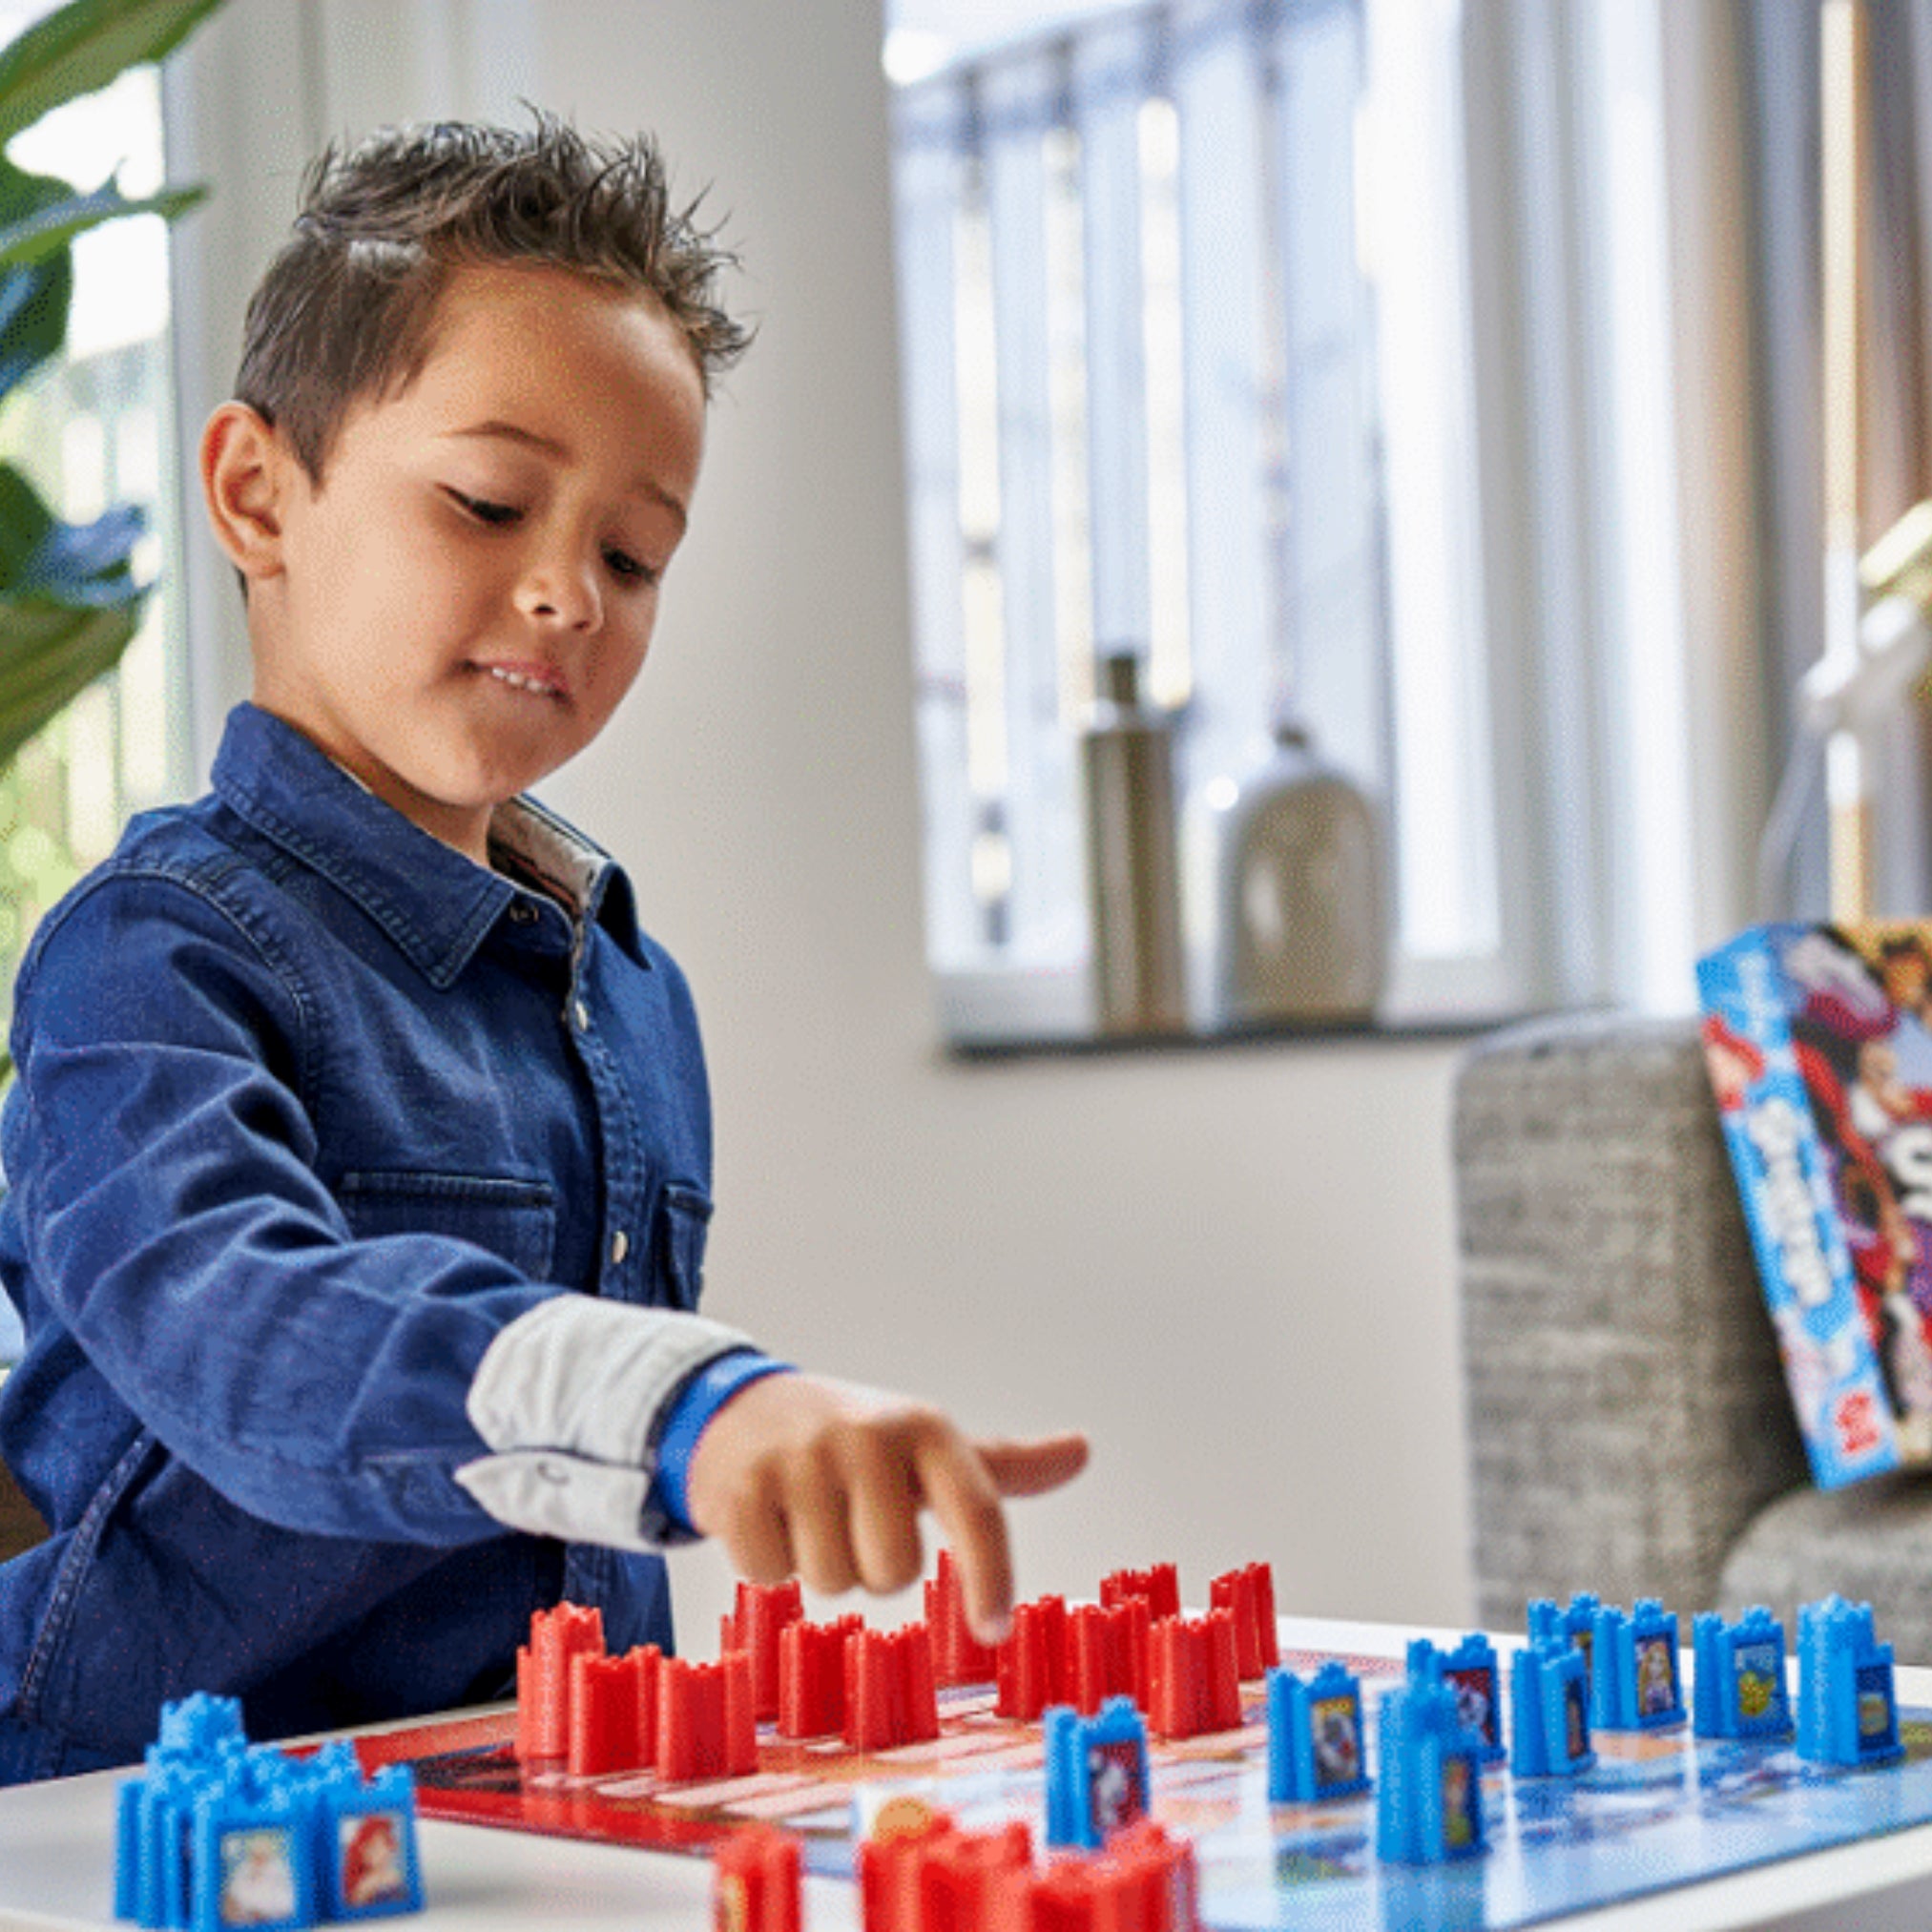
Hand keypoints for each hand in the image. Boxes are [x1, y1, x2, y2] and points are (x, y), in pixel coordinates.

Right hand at [684, 1372, 1087, 1643]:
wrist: (742, 1408)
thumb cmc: (853, 1442)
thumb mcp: (926, 1447)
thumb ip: (1003, 1466)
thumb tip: (1083, 1450)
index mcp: (925, 1430)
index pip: (978, 1510)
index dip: (992, 1578)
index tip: (994, 1630)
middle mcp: (867, 1435)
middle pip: (896, 1571)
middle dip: (874, 1567)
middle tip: (853, 1523)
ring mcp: (800, 1458)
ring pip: (833, 1581)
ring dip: (820, 1567)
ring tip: (808, 1515)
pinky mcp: (738, 1486)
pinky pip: (769, 1574)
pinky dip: (766, 1564)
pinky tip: (765, 1517)